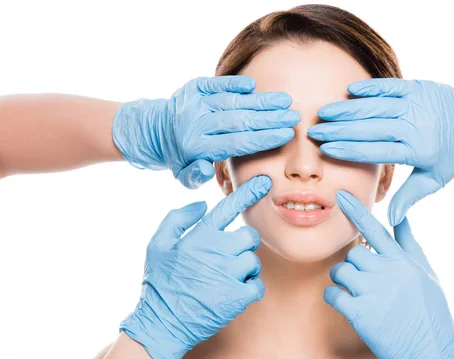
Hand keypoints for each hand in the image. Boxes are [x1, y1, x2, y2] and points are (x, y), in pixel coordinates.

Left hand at [113, 76, 300, 187]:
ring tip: (285, 101)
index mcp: (197, 147)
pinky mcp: (193, 87)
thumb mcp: (184, 175)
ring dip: (261, 100)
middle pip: (240, 120)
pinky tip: (254, 87)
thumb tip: (207, 170)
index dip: (264, 138)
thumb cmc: (179, 157)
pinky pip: (218, 84)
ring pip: (233, 101)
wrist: (154, 130)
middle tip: (294, 117)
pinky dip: (236, 84)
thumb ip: (196, 176)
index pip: (238, 142)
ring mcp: (194, 102)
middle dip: (271, 118)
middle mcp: (196, 123)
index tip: (287, 135)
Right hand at [119, 175, 270, 358]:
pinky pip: (257, 285)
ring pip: (253, 260)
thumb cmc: (159, 283)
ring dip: (245, 269)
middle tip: (228, 258)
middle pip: (249, 236)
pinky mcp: (237, 296)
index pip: (228, 208)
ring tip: (226, 279)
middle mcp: (217, 251)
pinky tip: (234, 293)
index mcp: (199, 236)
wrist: (162, 323)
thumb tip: (202, 204)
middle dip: (243, 245)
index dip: (248, 193)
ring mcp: (229, 274)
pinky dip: (250, 289)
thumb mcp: (157, 245)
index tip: (263, 182)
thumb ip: (177, 219)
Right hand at [308, 78, 453, 224]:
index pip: (375, 150)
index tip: (325, 148)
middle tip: (315, 129)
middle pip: (370, 127)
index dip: (348, 149)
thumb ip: (410, 197)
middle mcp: (417, 125)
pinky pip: (391, 86)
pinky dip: (370, 89)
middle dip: (339, 129)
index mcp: (418, 150)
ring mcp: (419, 103)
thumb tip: (390, 220)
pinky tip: (350, 91)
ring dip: (348, 108)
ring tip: (325, 111)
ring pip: (377, 106)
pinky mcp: (422, 88)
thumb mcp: (434, 180)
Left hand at [324, 190, 453, 358]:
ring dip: (343, 281)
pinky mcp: (360, 313)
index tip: (340, 195)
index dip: (356, 210)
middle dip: (354, 264)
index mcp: (403, 261)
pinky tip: (346, 305)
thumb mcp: (426, 274)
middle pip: (353, 252)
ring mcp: (373, 292)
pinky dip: (334, 297)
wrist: (432, 354)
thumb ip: (410, 245)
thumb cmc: (431, 314)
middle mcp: (387, 272)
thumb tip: (402, 217)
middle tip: (364, 280)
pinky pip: (333, 294)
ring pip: (341, 271)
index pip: (375, 228)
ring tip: (357, 294)